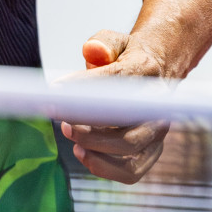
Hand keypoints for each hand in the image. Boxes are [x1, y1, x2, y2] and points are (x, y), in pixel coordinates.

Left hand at [57, 29, 170, 184]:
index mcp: (146, 71)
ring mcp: (157, 130)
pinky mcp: (151, 150)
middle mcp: (156, 104)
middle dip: (88, 126)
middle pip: (127, 121)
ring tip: (68, 132)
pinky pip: (132, 171)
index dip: (85, 86)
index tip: (55, 90)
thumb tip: (92, 52)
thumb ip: (102, 43)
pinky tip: (82, 153)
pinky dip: (104, 168)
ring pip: (129, 149)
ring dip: (93, 147)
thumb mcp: (114, 40)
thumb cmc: (126, 58)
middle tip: (62, 121)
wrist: (154, 74)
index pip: (117, 79)